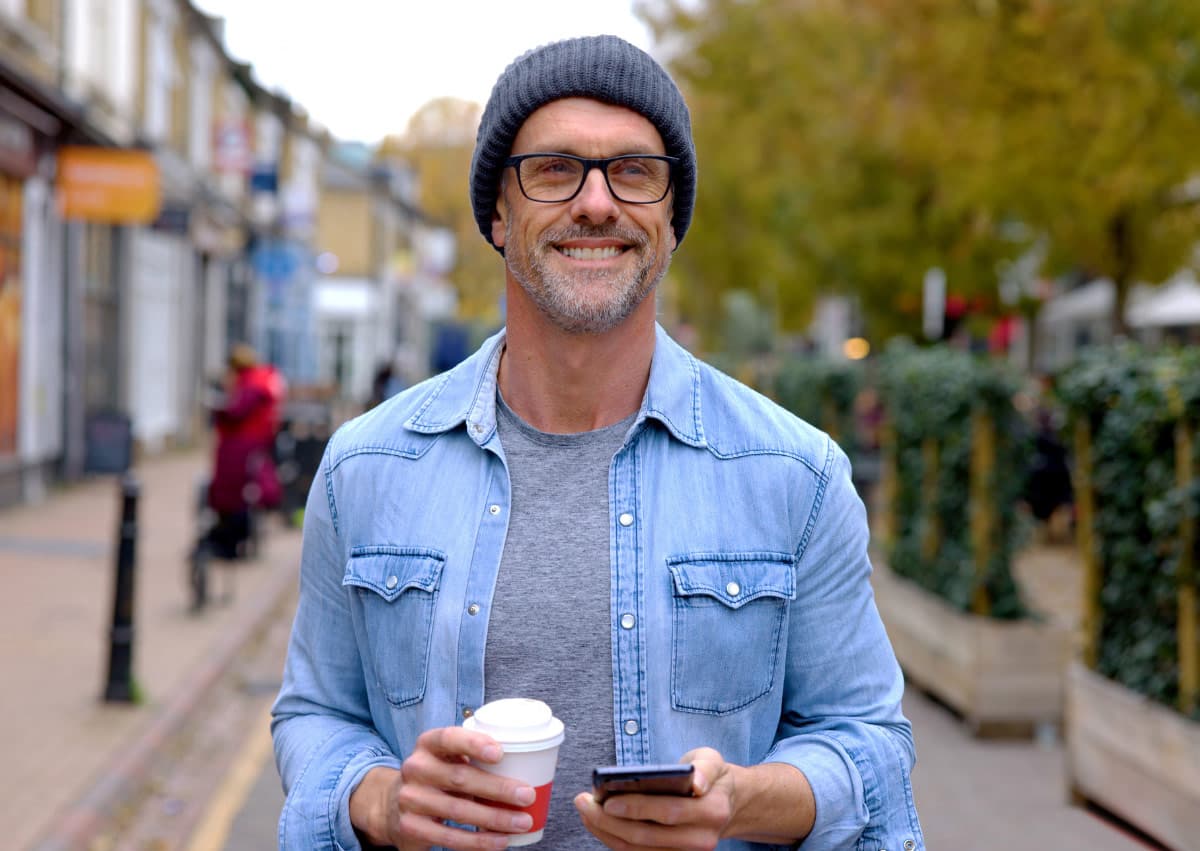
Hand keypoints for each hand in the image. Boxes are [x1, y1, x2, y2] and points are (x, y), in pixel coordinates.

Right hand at [349, 726, 538, 849]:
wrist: (392, 803)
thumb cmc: (437, 775)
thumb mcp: (447, 757)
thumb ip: (473, 757)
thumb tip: (528, 765)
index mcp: (428, 744)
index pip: (449, 738)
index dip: (474, 744)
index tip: (500, 753)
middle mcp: (415, 768)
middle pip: (460, 778)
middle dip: (498, 788)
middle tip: (527, 795)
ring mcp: (411, 799)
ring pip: (458, 810)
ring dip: (495, 818)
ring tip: (522, 822)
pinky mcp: (412, 827)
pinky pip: (450, 836)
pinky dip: (479, 841)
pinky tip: (500, 841)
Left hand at [573, 748, 735, 849]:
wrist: (726, 804)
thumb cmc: (711, 777)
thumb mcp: (713, 761)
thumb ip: (705, 768)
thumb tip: (697, 781)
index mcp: (712, 811)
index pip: (669, 813)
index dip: (637, 808)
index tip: (608, 800)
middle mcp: (701, 839)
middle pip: (647, 836)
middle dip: (609, 821)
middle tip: (583, 802)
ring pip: (638, 850)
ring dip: (605, 832)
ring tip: (585, 810)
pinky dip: (614, 839)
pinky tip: (597, 822)